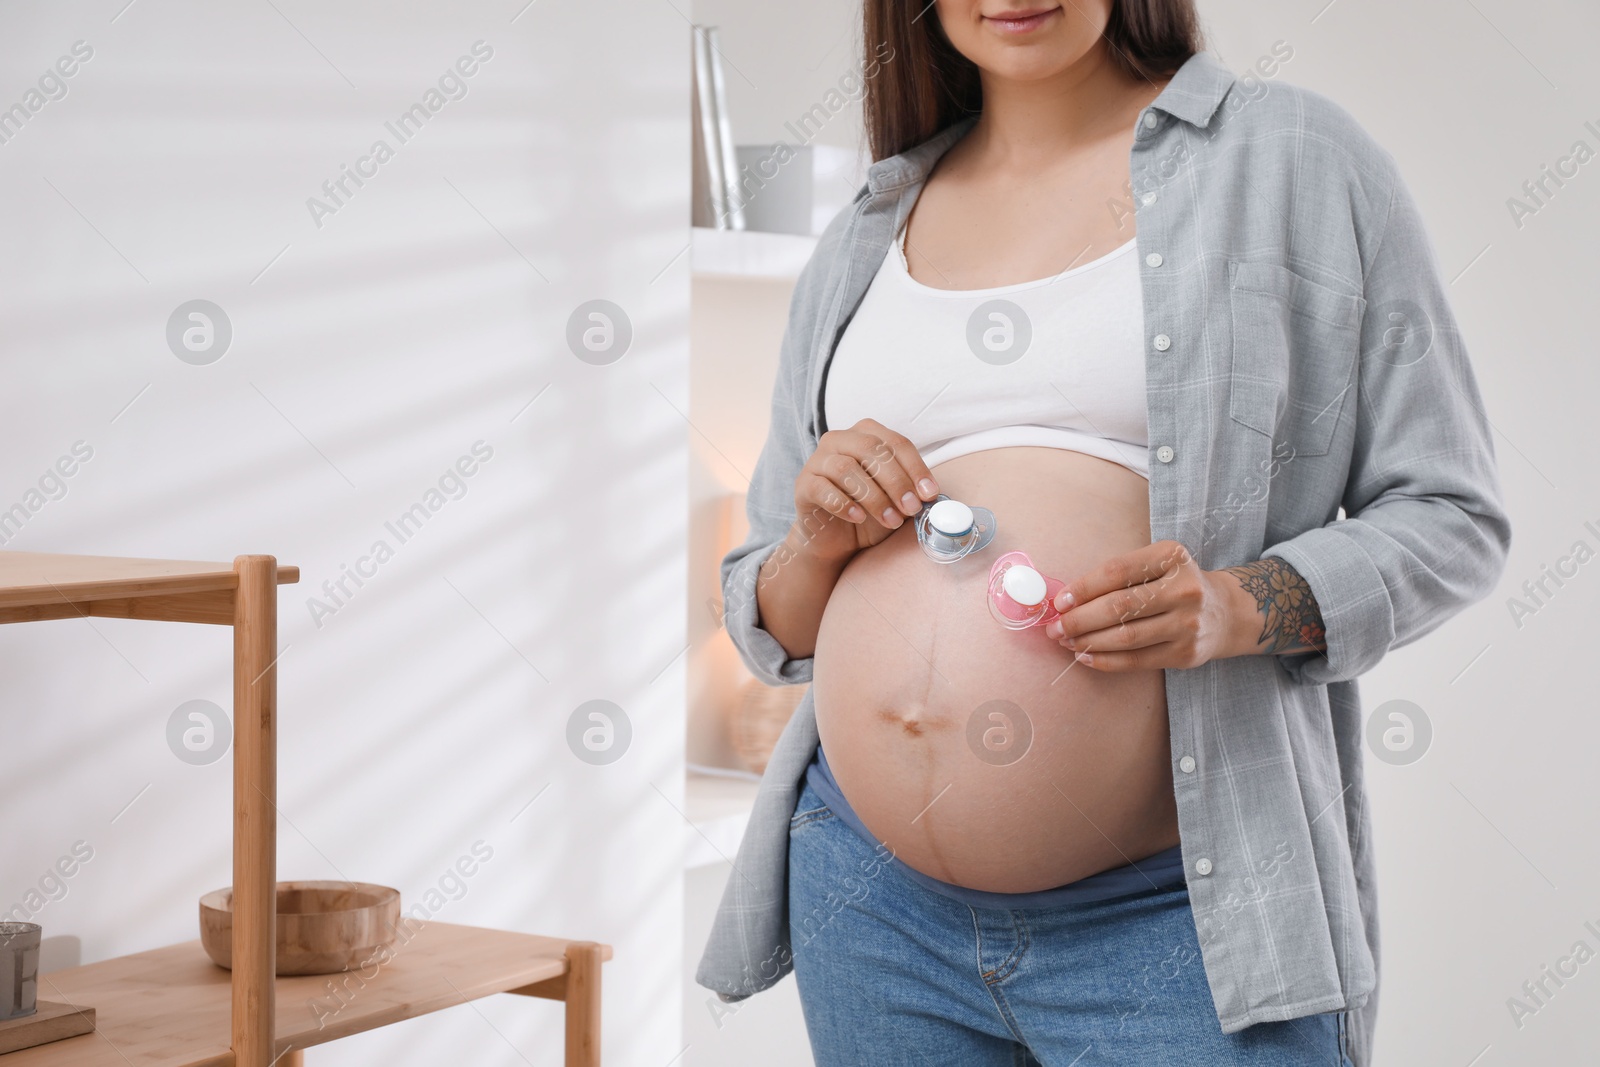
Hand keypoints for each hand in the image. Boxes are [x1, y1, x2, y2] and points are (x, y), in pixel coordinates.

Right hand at [789, 419, 940, 564]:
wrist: (834, 540)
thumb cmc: (869, 514)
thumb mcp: (896, 501)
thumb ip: (912, 492)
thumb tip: (933, 495)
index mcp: (866, 435)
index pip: (895, 442)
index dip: (915, 467)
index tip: (929, 494)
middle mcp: (839, 440)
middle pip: (871, 449)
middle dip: (896, 481)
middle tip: (911, 508)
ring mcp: (817, 460)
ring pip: (846, 468)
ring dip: (874, 497)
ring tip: (890, 520)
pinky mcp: (803, 484)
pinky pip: (823, 489)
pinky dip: (844, 504)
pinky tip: (859, 518)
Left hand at [1043, 540, 1254, 670]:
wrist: (1226, 612)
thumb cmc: (1175, 584)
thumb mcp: (1157, 565)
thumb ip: (1118, 577)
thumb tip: (1066, 601)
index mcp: (1172, 557)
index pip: (1116, 572)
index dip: (1082, 588)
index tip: (1059, 602)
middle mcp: (1184, 589)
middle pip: (1119, 607)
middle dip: (1079, 620)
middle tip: (1055, 628)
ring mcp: (1188, 624)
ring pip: (1126, 637)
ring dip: (1088, 642)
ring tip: (1067, 642)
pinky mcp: (1186, 654)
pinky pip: (1137, 661)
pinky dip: (1106, 661)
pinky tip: (1086, 657)